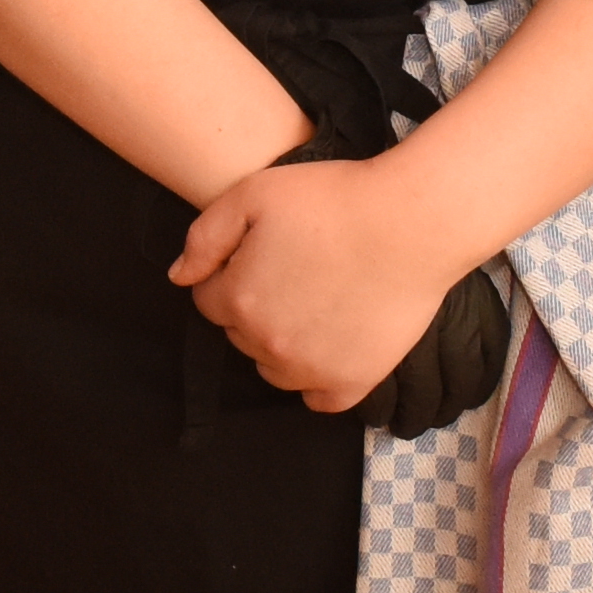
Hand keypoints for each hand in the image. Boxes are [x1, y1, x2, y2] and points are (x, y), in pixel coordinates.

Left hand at [172, 153, 469, 416]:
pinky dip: (318, 381)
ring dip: (282, 344)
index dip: (233, 274)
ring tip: (315, 304)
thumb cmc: (334, 198)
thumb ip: (205, 237)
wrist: (412, 221)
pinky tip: (330, 348)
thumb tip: (179, 278)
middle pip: (241, 335)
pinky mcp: (352, 382)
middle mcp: (267, 342)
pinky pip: (319, 399)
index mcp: (238, 298)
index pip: (210, 301)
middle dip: (256, 307)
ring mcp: (310, 368)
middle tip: (297, 272)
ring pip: (273, 369)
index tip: (266, 254)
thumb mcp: (254, 193)